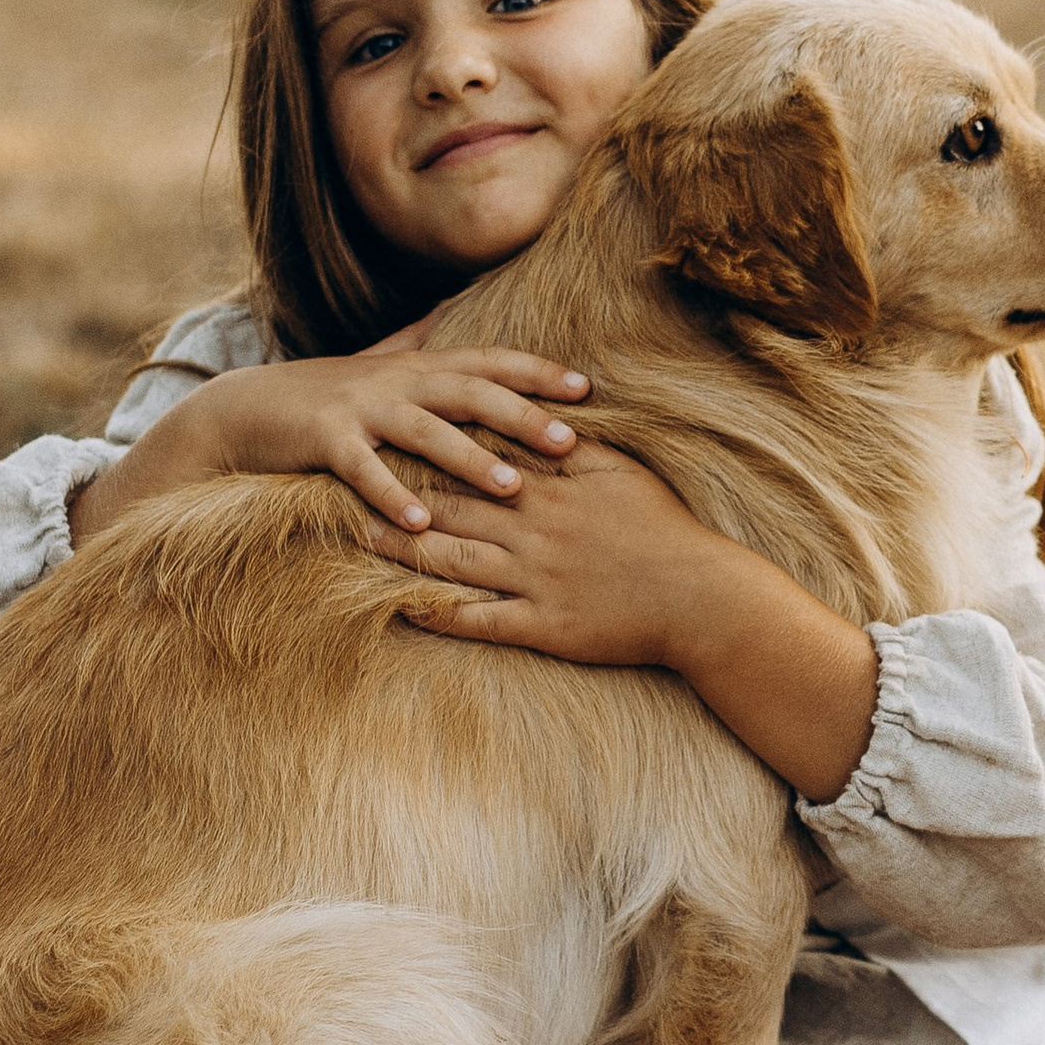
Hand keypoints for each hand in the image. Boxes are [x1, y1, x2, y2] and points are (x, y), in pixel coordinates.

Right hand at [70, 342, 590, 547]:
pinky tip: (417, 524)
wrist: (242, 411)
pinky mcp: (323, 440)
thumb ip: (420, 338)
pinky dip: (389, 495)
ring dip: (469, 458)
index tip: (587, 389)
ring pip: (424, 430)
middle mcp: (396, 381)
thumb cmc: (322, 394)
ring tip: (512, 487)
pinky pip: (362, 471)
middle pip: (470, 392)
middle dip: (522, 415)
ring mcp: (359, 409)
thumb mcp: (377, 362)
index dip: (538, 372)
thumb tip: (456, 306)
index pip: (489, 363)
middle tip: (570, 441)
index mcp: (417, 367)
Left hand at [366, 432, 738, 665]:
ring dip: (401, 548)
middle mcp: (533, 531)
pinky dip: (438, 615)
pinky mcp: (541, 626)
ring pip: (453, 561)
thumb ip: (577, 445)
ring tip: (358, 536)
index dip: (430, 446)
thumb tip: (540, 418)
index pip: (478, 460)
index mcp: (551, 489)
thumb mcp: (625, 472)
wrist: (699, 595)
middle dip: (396, 492)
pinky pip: (478, 621)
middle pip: (451, 506)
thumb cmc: (666, 529)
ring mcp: (533, 581)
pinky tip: (401, 607)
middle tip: (345, 478)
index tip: (389, 430)